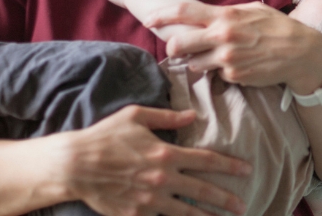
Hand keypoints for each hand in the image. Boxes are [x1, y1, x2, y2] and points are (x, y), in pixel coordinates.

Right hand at [63, 105, 249, 215]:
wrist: (74, 165)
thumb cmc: (104, 136)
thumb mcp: (136, 116)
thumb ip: (167, 116)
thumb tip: (192, 116)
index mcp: (166, 153)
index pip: (206, 160)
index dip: (230, 166)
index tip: (246, 170)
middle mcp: (162, 178)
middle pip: (203, 190)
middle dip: (226, 198)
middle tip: (243, 204)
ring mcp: (149, 200)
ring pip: (186, 212)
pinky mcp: (136, 215)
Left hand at [145, 2, 321, 93]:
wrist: (301, 53)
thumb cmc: (278, 27)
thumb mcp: (252, 10)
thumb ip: (226, 12)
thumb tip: (205, 15)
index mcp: (226, 16)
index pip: (184, 12)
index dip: (161, 16)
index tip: (148, 20)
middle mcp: (223, 37)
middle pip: (179, 43)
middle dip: (173, 47)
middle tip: (177, 49)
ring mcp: (227, 59)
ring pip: (195, 64)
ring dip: (200, 61)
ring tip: (220, 56)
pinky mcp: (234, 76)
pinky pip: (218, 75)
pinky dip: (223, 71)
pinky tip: (241, 64)